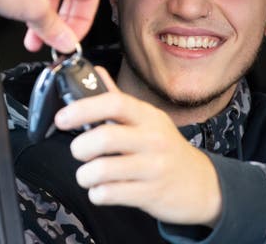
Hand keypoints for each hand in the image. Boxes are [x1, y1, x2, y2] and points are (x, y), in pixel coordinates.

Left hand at [0, 0, 98, 52]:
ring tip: (31, 34)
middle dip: (58, 23)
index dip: (81, 24)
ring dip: (43, 15)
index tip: (69, 39)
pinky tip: (22, 15)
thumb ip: (55, 30)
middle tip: (50, 40)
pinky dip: (32, 0)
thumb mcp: (36, 10)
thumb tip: (66, 41)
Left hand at [54, 70, 222, 225]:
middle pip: (105, 137)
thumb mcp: (148, 121)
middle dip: (80, 147)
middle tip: (78, 151)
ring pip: (103, 170)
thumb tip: (95, 72)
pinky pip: (111, 194)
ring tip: (87, 175)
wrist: (202, 185)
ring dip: (85, 175)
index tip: (62, 118)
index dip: (83, 108)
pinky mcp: (151, 194)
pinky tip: (102, 190)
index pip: (114, 103)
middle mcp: (153, 139)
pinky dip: (97, 194)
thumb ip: (118, 99)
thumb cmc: (167, 150)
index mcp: (148, 117)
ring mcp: (154, 168)